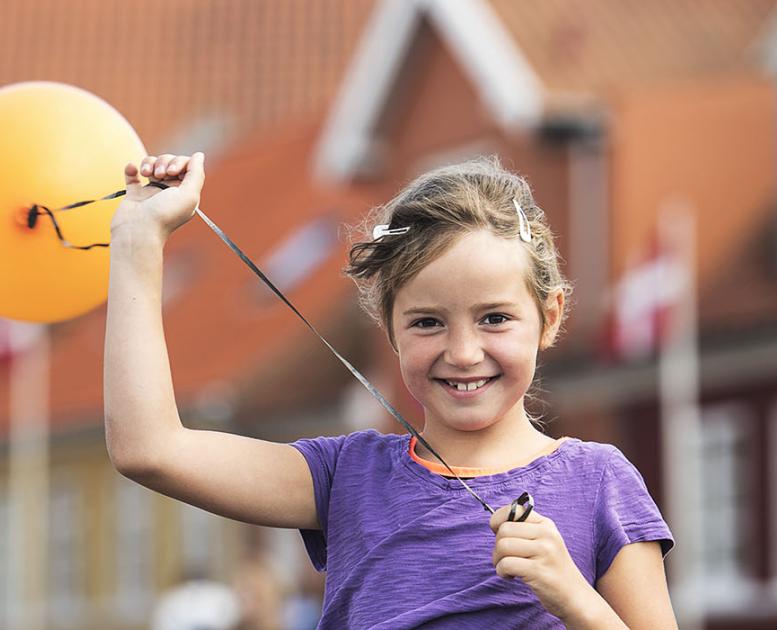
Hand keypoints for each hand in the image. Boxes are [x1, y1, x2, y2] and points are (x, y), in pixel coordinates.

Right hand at [111, 152, 204, 241]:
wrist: (138, 231)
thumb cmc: (164, 216)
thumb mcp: (189, 195)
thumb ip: (196, 174)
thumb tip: (199, 155)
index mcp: (185, 193)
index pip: (186, 166)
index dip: (180, 162)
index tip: (173, 172)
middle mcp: (170, 192)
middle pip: (169, 162)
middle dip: (164, 162)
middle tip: (159, 175)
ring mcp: (151, 192)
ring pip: (152, 165)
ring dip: (149, 163)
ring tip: (146, 174)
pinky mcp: (134, 194)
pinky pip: (133, 175)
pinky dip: (132, 168)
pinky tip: (133, 170)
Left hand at [490, 502, 592, 620]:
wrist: (575, 596)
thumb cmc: (551, 569)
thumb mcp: (544, 541)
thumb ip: (523, 530)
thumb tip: (495, 524)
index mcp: (545, 524)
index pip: (514, 510)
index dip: (498, 521)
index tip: (499, 535)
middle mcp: (546, 534)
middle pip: (504, 530)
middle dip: (497, 546)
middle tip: (505, 558)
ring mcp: (544, 552)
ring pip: (502, 546)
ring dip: (498, 560)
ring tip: (507, 568)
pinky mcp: (538, 571)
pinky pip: (506, 564)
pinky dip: (502, 571)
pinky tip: (511, 576)